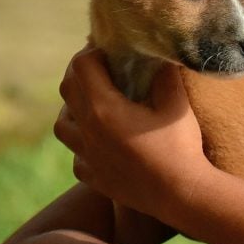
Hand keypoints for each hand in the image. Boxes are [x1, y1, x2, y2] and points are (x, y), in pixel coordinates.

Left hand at [54, 45, 209, 221]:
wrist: (181, 195)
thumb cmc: (180, 147)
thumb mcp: (176, 104)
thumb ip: (165, 76)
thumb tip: (161, 56)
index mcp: (103, 108)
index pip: (82, 66)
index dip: (93, 50)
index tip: (111, 48)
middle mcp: (87, 131)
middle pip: (67, 89)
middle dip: (82, 72)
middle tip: (103, 67)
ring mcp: (87, 157)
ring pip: (62, 125)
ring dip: (74, 108)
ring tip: (95, 104)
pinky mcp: (93, 177)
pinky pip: (76, 154)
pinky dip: (83, 142)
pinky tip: (102, 142)